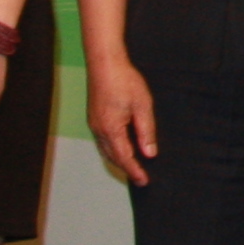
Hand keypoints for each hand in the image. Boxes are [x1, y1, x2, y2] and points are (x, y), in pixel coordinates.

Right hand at [86, 55, 160, 182]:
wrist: (104, 63)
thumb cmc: (124, 81)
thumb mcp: (142, 106)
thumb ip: (146, 132)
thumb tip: (149, 153)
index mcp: (111, 130)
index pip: (124, 158)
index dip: (135, 171)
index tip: (144, 181)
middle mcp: (99, 130)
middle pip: (113, 157)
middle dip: (126, 168)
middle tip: (140, 177)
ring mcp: (94, 123)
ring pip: (106, 149)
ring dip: (119, 159)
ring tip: (132, 165)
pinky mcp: (94, 117)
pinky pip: (103, 140)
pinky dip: (113, 148)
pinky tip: (122, 145)